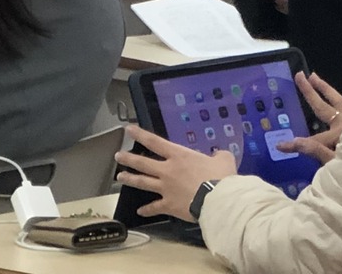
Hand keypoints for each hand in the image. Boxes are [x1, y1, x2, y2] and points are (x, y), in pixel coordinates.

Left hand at [114, 125, 236, 219]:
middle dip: (129, 158)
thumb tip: (219, 155)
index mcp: (179, 155)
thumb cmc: (220, 176)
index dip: (140, 134)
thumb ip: (219, 155)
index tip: (128, 129)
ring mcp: (165, 188)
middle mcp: (167, 170)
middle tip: (118, 156)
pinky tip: (140, 212)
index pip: (155, 142)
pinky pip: (154, 207)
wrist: (216, 200)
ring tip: (120, 177)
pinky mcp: (168, 205)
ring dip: (131, 179)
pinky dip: (147, 210)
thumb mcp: (224, 159)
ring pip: (143, 182)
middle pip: (143, 163)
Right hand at [276, 71, 341, 163]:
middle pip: (324, 105)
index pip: (313, 141)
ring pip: (338, 98)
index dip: (295, 145)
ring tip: (313, 75)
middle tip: (299, 75)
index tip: (281, 146)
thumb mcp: (341, 166)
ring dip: (324, 88)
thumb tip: (295, 143)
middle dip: (309, 91)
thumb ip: (318, 153)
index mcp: (341, 134)